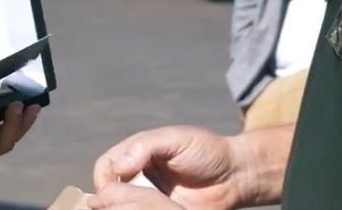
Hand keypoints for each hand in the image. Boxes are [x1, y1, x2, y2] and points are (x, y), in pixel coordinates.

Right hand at [92, 126, 237, 209]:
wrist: (236, 175)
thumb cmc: (207, 150)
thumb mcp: (176, 139)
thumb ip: (145, 146)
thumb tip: (118, 167)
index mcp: (137, 153)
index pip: (105, 167)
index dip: (104, 179)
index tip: (113, 190)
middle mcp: (139, 176)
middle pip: (110, 191)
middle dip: (114, 201)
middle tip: (134, 204)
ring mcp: (150, 197)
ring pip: (125, 207)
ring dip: (131, 209)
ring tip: (151, 207)